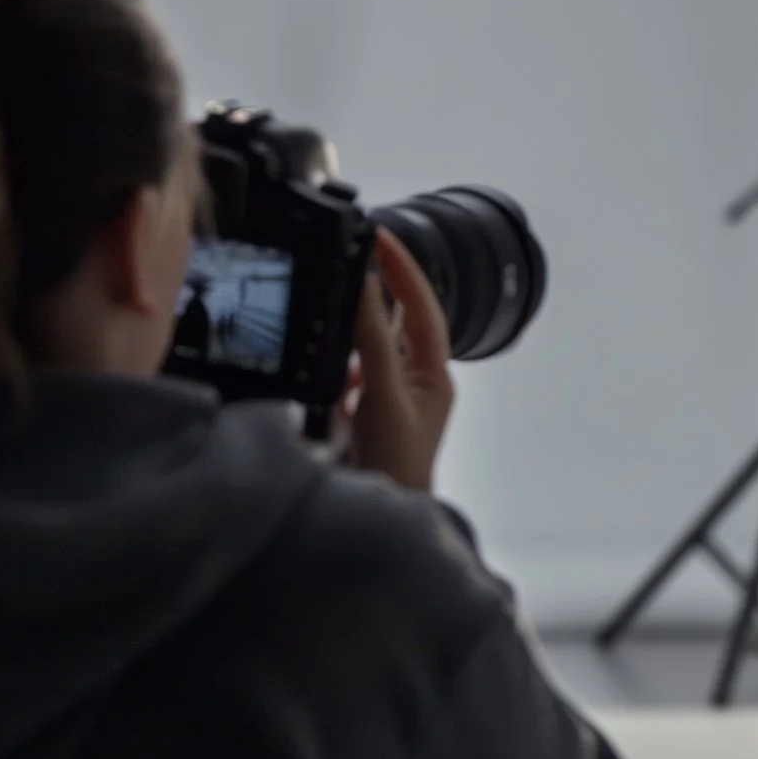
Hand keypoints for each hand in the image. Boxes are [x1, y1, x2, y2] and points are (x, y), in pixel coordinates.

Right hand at [341, 228, 454, 491]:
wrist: (378, 522)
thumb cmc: (395, 465)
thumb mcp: (382, 393)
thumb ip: (372, 339)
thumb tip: (364, 286)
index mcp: (435, 375)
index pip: (422, 307)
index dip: (402, 269)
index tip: (379, 236)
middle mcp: (416, 383)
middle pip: (398, 322)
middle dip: (379, 288)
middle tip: (353, 252)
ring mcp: (390, 400)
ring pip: (373, 346)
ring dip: (356, 322)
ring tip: (334, 293)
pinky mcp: (364, 416)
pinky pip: (351, 374)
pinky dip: (337, 359)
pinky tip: (322, 357)